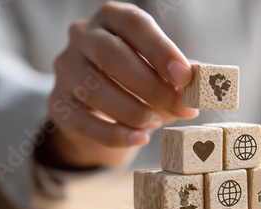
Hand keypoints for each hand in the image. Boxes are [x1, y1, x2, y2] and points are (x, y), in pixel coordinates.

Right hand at [44, 1, 197, 168]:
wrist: (102, 111)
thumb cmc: (137, 81)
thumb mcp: (159, 71)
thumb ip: (177, 75)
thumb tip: (202, 83)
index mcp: (111, 18)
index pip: (134, 24)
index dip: (161, 50)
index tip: (185, 77)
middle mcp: (82, 36)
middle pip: (111, 55)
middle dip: (150, 85)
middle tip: (179, 106)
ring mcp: (65, 69)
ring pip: (95, 89)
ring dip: (133, 110)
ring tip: (157, 122)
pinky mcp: (58, 104)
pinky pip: (83, 122)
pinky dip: (114, 134)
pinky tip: (140, 138)